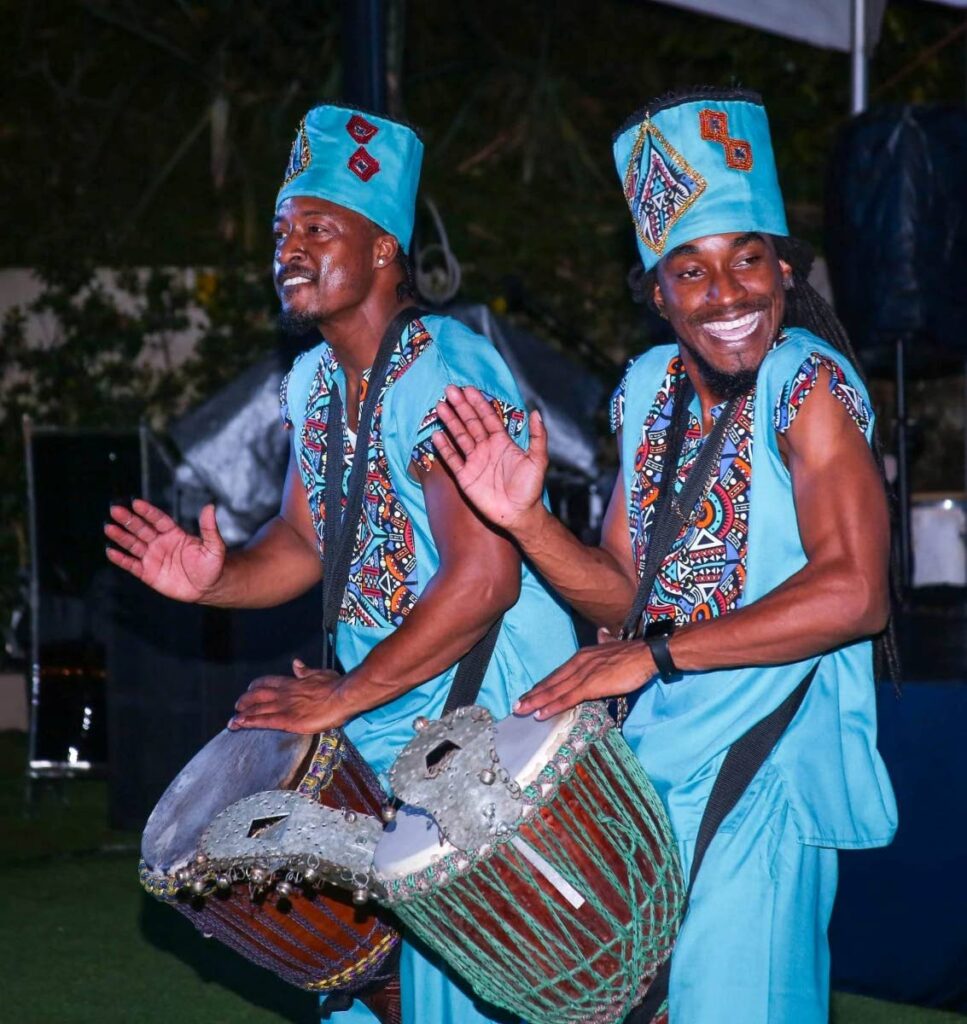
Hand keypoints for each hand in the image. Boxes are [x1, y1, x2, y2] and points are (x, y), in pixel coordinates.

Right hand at [104, 499, 225, 601]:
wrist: (208, 587)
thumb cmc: (213, 565)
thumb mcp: (214, 546)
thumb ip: (209, 528)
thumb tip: (210, 507)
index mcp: (174, 534)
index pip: (158, 519)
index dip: (147, 512)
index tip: (136, 503)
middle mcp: (160, 543)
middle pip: (141, 529)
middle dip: (128, 520)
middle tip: (115, 510)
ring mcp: (153, 557)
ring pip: (133, 545)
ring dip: (121, 537)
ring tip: (109, 527)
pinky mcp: (148, 573)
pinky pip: (132, 565)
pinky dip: (121, 559)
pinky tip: (110, 551)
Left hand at [229, 659, 347, 732]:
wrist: (343, 696)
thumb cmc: (336, 685)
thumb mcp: (320, 673)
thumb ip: (305, 671)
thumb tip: (296, 663)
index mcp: (293, 683)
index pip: (268, 682)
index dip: (256, 687)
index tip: (249, 690)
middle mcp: (284, 694)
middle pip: (257, 695)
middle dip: (245, 701)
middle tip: (237, 707)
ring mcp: (284, 707)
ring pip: (257, 709)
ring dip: (243, 715)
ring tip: (232, 721)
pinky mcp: (287, 720)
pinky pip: (264, 721)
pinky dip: (250, 722)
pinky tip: (240, 725)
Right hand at [432, 385, 547, 531]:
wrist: (519, 513)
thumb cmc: (530, 488)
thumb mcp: (538, 460)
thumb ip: (538, 437)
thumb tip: (536, 412)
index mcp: (502, 442)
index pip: (487, 418)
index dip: (478, 403)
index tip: (468, 389)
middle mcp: (486, 448)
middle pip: (470, 423)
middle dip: (461, 407)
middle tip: (450, 390)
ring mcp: (474, 462)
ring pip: (459, 437)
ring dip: (450, 422)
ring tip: (440, 407)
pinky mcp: (465, 477)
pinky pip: (452, 459)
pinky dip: (444, 448)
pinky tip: (437, 435)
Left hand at [514, 637, 655, 719]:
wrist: (647, 654)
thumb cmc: (633, 653)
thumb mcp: (614, 645)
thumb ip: (604, 642)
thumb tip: (602, 634)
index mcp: (583, 656)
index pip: (558, 673)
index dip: (543, 684)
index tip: (531, 693)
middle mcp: (578, 663)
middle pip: (551, 681)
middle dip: (533, 694)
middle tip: (517, 705)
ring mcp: (583, 674)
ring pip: (554, 690)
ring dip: (536, 702)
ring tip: (521, 710)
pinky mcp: (590, 685)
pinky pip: (567, 698)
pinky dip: (552, 706)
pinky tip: (541, 713)